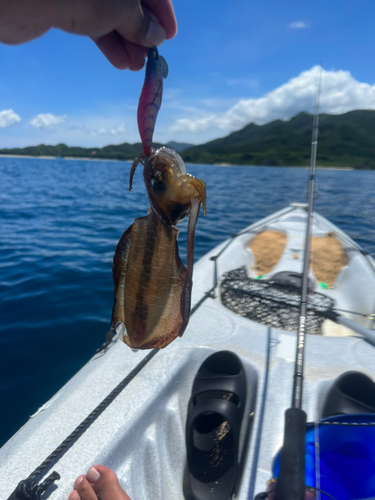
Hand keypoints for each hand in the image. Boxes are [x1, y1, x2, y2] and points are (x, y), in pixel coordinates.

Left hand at [0, 0, 176, 69]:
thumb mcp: (124, 10)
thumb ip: (141, 23)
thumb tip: (156, 36)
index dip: (163, 11)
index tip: (169, 36)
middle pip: (130, 1)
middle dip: (142, 31)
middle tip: (150, 57)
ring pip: (111, 12)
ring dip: (126, 42)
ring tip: (135, 67)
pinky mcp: (64, 0)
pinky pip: (92, 19)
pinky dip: (107, 40)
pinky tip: (119, 62)